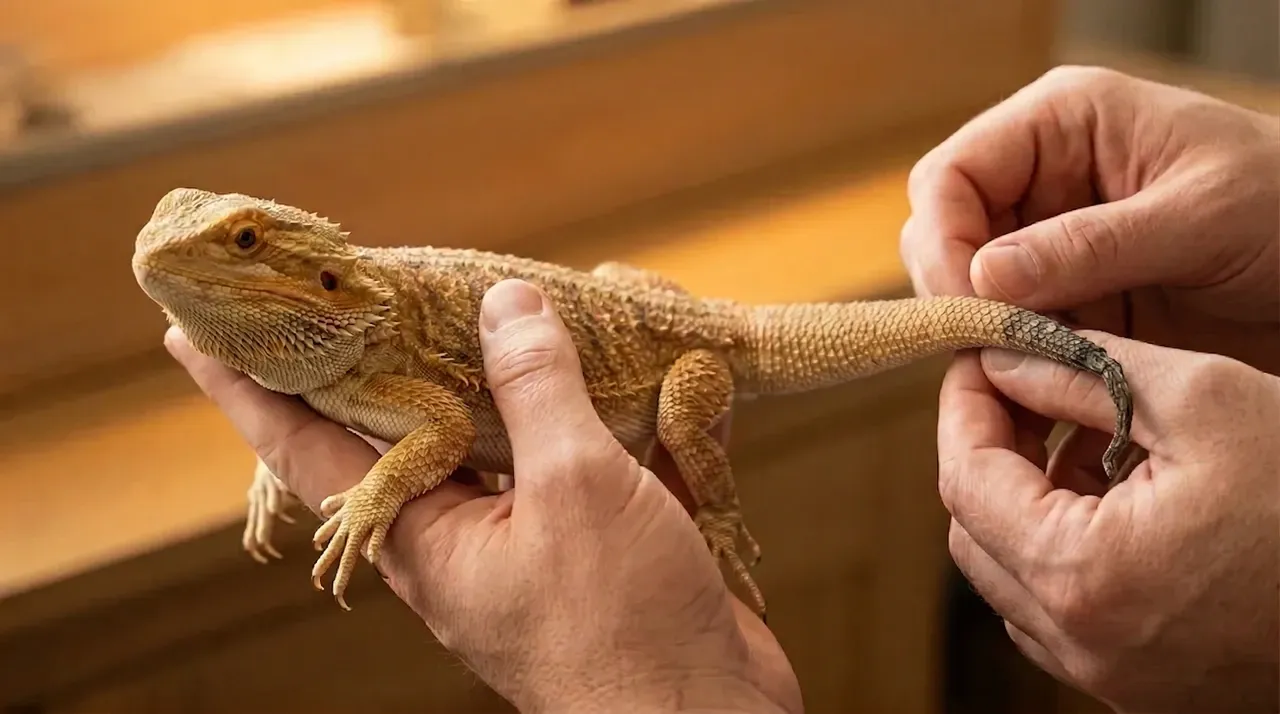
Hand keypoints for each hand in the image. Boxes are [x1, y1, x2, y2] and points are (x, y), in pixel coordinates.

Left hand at [166, 278, 800, 713]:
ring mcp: (545, 533)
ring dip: (538, 371)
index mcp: (427, 537)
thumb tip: (505, 305)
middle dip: (400, 355)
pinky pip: (615, 456)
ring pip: (525, 432)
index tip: (192, 335)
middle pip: (420, 426)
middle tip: (372, 286)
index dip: (249, 390)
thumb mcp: (573, 490)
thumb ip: (537, 392)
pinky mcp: (615, 536)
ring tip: (535, 304)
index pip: (308, 449)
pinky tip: (675, 369)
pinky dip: (641, 411)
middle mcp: (472, 532)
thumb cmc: (621, 629)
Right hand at [901, 65, 1279, 373]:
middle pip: (945, 234)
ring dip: (987, 338)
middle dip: (958, 294)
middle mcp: (1043, 177)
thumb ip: (1091, 244)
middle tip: (988, 352)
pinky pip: (1015, 332)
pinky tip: (1043, 394)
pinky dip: (1019, 366)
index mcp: (1064, 123)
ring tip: (1018, 382)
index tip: (966, 305)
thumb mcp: (1203, 217)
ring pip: (971, 292)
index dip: (943, 240)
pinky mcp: (1070, 296)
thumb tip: (982, 276)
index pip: (951, 175)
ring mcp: (1052, 240)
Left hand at [940, 332, 1277, 711]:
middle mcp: (1081, 641)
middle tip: (1020, 389)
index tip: (977, 360)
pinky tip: (1110, 495)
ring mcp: (1110, 674)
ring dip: (1021, 501)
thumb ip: (1079, 372)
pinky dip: (1061, 548)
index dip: (963, 409)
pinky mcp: (1141, 683)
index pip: (965, 481)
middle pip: (975, 532)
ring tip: (1070, 435)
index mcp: (1083, 576)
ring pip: (1011, 574)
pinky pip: (1060, 609)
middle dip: (987, 453)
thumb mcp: (1205, 401)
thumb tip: (998, 355)